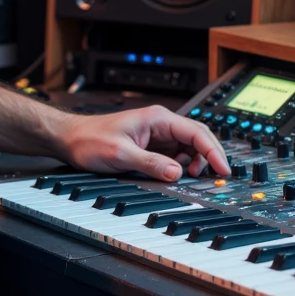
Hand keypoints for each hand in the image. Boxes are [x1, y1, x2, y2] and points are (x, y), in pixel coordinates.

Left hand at [56, 104, 229, 182]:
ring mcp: (157, 135)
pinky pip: (175, 154)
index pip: (196, 132)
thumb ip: (151, 164)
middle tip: (218, 176)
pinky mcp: (151, 146)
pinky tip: (178, 175)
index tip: (223, 169)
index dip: (213, 151)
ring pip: (188, 146)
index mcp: (157, 118)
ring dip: (196, 161)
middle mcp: (160, 124)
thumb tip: (177, 173)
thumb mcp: (121, 154)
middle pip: (197, 137)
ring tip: (193, 177)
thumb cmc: (90, 139)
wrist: (71, 139)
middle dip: (210, 155)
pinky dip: (182, 165)